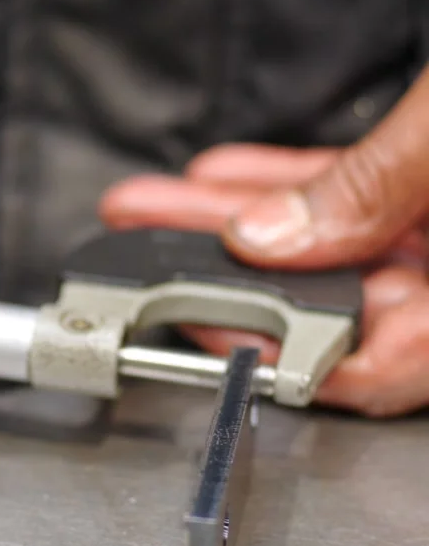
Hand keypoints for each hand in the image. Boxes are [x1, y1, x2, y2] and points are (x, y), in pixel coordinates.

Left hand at [99, 68, 428, 416]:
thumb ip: (370, 189)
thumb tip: (268, 236)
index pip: (361, 366)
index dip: (270, 354)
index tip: (200, 324)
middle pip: (318, 298)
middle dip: (219, 268)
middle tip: (144, 249)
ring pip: (322, 242)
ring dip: (237, 221)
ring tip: (160, 207)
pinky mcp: (422, 189)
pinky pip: (347, 201)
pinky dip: (288, 188)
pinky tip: (227, 179)